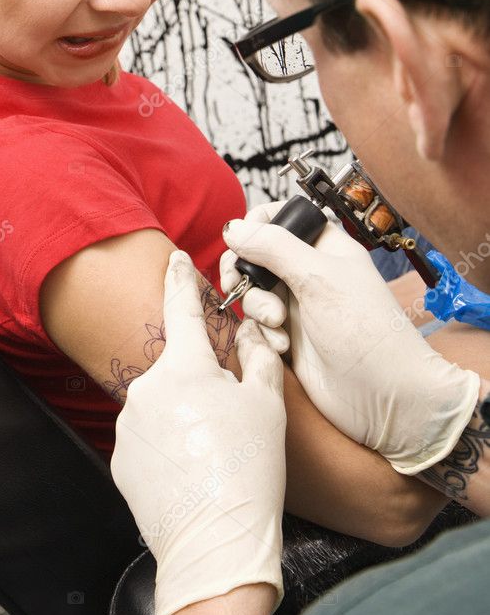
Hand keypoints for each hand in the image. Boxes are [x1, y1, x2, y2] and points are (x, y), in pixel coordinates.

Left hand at [111, 251, 285, 614]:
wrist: (216, 545)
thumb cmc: (248, 471)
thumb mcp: (267, 405)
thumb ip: (257, 358)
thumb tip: (250, 334)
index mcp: (183, 367)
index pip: (180, 307)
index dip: (180, 278)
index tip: (175, 257)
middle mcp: (146, 388)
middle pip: (176, 367)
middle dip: (199, 380)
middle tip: (229, 416)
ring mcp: (128, 424)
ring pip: (161, 403)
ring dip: (183, 414)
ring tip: (214, 451)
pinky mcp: (120, 457)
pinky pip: (147, 435)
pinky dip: (168, 443)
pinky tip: (192, 466)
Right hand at [222, 213, 479, 474]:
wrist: (384, 397)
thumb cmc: (364, 330)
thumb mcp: (317, 277)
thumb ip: (272, 246)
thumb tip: (230, 228)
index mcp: (323, 246)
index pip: (279, 218)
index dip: (255, 227)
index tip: (243, 244)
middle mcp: (308, 272)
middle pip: (255, 256)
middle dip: (244, 271)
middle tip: (238, 284)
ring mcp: (297, 306)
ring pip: (253, 292)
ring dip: (257, 307)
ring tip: (277, 324)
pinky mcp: (288, 338)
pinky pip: (256, 326)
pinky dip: (262, 334)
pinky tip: (282, 347)